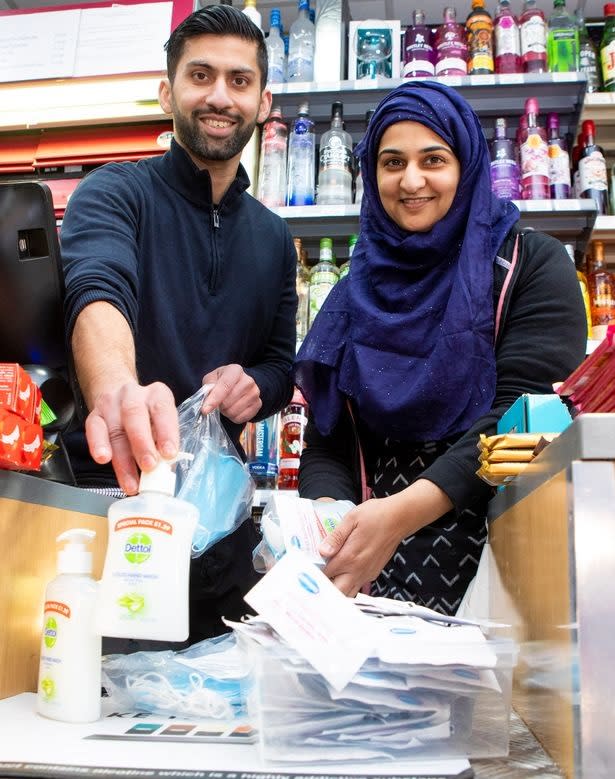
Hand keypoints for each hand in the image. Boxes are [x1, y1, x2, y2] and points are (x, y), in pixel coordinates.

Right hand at [85, 381, 178, 494]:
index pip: (162, 409)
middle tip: (149, 466)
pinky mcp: (94, 415)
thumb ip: (163, 442)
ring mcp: (111, 403)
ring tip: (130, 481)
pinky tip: (103, 460)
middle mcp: (133, 395)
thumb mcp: (162, 424)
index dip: (166, 432)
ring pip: (115, 430)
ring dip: (123, 459)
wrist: (121, 401)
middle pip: (134, 416)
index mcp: (157, 394)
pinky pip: (94, 430)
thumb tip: (165, 469)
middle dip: (142, 444)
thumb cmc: (149, 418)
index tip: (170, 454)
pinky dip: (98, 446)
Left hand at [201, 364, 261, 422]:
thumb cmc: (221, 381)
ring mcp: (255, 393)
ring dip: (226, 412)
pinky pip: (241, 418)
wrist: (238, 384)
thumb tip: (207, 404)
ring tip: (225, 406)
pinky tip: (233, 410)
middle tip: (218, 403)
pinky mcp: (258, 404)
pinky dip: (233, 418)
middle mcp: (248, 380)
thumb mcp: (211, 379)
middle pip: (228, 402)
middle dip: (219, 406)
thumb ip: (208, 389)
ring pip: (234, 412)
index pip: (225, 386)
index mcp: (235, 370)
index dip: (214, 399)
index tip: (204, 410)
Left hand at [318, 480, 451, 597]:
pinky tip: (341, 572)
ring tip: (326, 578)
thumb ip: (336, 537)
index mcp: (349, 557)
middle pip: (337, 593)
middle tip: (314, 578)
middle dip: (324, 589)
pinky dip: (347, 584)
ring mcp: (367, 573)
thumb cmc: (375, 515)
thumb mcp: (352, 519)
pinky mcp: (373, 573)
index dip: (313, 574)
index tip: (304, 571)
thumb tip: (321, 551)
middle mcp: (358, 570)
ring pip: (348, 593)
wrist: (400, 518)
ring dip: (336, 589)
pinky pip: (357, 585)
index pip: (325, 575)